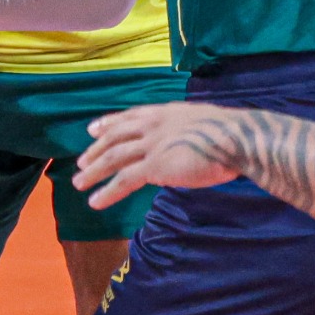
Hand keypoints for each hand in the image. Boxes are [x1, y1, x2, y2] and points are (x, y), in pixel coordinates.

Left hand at [74, 101, 249, 210]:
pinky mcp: (154, 166)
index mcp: (164, 113)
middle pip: (115, 137)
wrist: (235, 139)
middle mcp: (152, 125)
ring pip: (113, 158)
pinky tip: (96, 201)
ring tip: (79, 183)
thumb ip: (183, 130)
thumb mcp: (200, 122)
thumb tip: (182, 140)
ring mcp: (151, 145)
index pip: (129, 117)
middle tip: (81, 162)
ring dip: (93, 171)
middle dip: (96, 150)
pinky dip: (107, 192)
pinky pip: (123, 180)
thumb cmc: (228, 134)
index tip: (93, 129)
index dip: (109, 123)